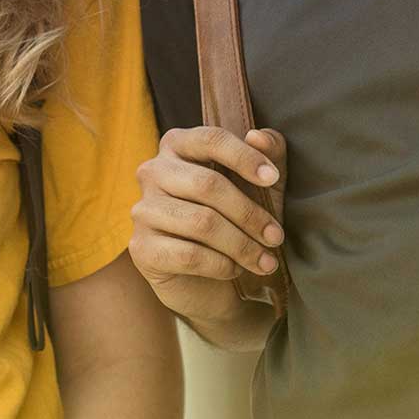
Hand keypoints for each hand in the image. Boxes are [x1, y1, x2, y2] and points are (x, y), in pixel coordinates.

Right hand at [130, 125, 284, 299]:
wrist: (210, 282)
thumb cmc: (236, 222)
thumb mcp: (262, 187)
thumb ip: (270, 153)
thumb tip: (258, 136)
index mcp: (178, 146)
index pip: (211, 139)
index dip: (244, 157)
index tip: (272, 178)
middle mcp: (153, 172)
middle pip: (207, 184)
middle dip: (250, 214)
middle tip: (276, 237)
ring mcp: (143, 210)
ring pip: (201, 222)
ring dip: (241, 245)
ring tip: (264, 261)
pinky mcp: (141, 248)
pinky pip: (189, 254)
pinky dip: (222, 265)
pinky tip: (234, 269)